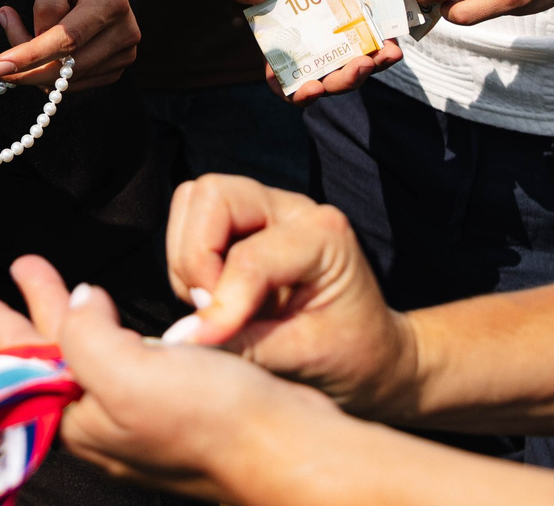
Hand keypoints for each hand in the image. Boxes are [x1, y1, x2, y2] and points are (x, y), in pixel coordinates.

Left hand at [0, 0, 139, 87]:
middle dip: (22, 68)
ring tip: (13, 26)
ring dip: (30, 66)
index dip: (31, 55)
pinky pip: (70, 82)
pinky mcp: (111, 67)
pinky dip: (44, 70)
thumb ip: (46, 5)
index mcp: (111, 1)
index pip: (68, 39)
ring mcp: (122, 52)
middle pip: (67, 68)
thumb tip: (38, 43)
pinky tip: (32, 43)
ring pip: (65, 80)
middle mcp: (124, 31)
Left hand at [0, 257, 339, 500]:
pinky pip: (124, 359)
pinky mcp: (174, 407)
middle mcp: (104, 422)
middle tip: (22, 268)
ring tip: (55, 280)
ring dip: (68, 313)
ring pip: (89, 354)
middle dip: (33, 312)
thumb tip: (76, 301)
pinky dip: (109, 329)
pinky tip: (113, 317)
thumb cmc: (210, 420)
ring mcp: (139, 416)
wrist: (286, 449)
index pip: (24, 368)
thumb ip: (83, 336)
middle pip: (54, 357)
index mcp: (81, 419)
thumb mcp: (129, 374)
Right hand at [164, 176, 417, 420]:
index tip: (204, 341)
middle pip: (211, 196)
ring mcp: (266, 210)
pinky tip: (215, 299)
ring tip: (214, 307)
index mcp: (325, 236)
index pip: (250, 256)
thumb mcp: (305, 359)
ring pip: (193, 202)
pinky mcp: (244, 224)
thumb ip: (244, 346)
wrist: (372, 355)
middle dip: (195, 257)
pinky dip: (188, 263)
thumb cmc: (352, 356)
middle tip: (211, 310)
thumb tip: (181, 340)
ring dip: (188, 258)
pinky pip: (190, 222)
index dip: (220, 301)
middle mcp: (294, 210)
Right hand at [227, 0, 400, 104]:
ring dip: (372, 68)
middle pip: (328, 80)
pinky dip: (386, 49)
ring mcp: (337, 40)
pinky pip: (374, 47)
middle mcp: (311, 47)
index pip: (285, 81)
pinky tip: (396, 43)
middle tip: (361, 65)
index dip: (297, 93)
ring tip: (389, 55)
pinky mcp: (358, 27)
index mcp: (283, 42)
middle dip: (345, 80)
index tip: (312, 88)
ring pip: (354, 67)